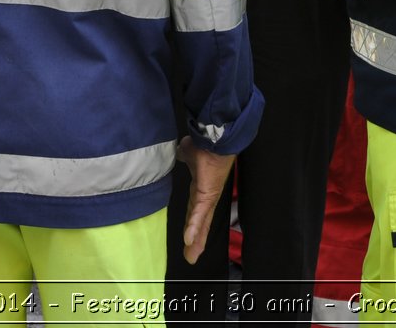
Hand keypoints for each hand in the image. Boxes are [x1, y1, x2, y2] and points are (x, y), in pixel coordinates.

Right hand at [176, 137, 234, 264]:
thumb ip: (185, 156)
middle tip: (191, 256)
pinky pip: (199, 212)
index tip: (188, 240)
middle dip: (196, 240)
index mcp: (201, 188)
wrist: (214, 138)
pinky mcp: (207, 195)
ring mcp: (208, 197)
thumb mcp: (189, 153)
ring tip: (191, 255)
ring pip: (201, 223)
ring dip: (196, 239)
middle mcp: (206, 196)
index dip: (193, 225)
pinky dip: (194, 225)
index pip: (196, 211)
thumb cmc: (204, 144)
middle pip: (200, 223)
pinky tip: (189, 239)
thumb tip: (180, 152)